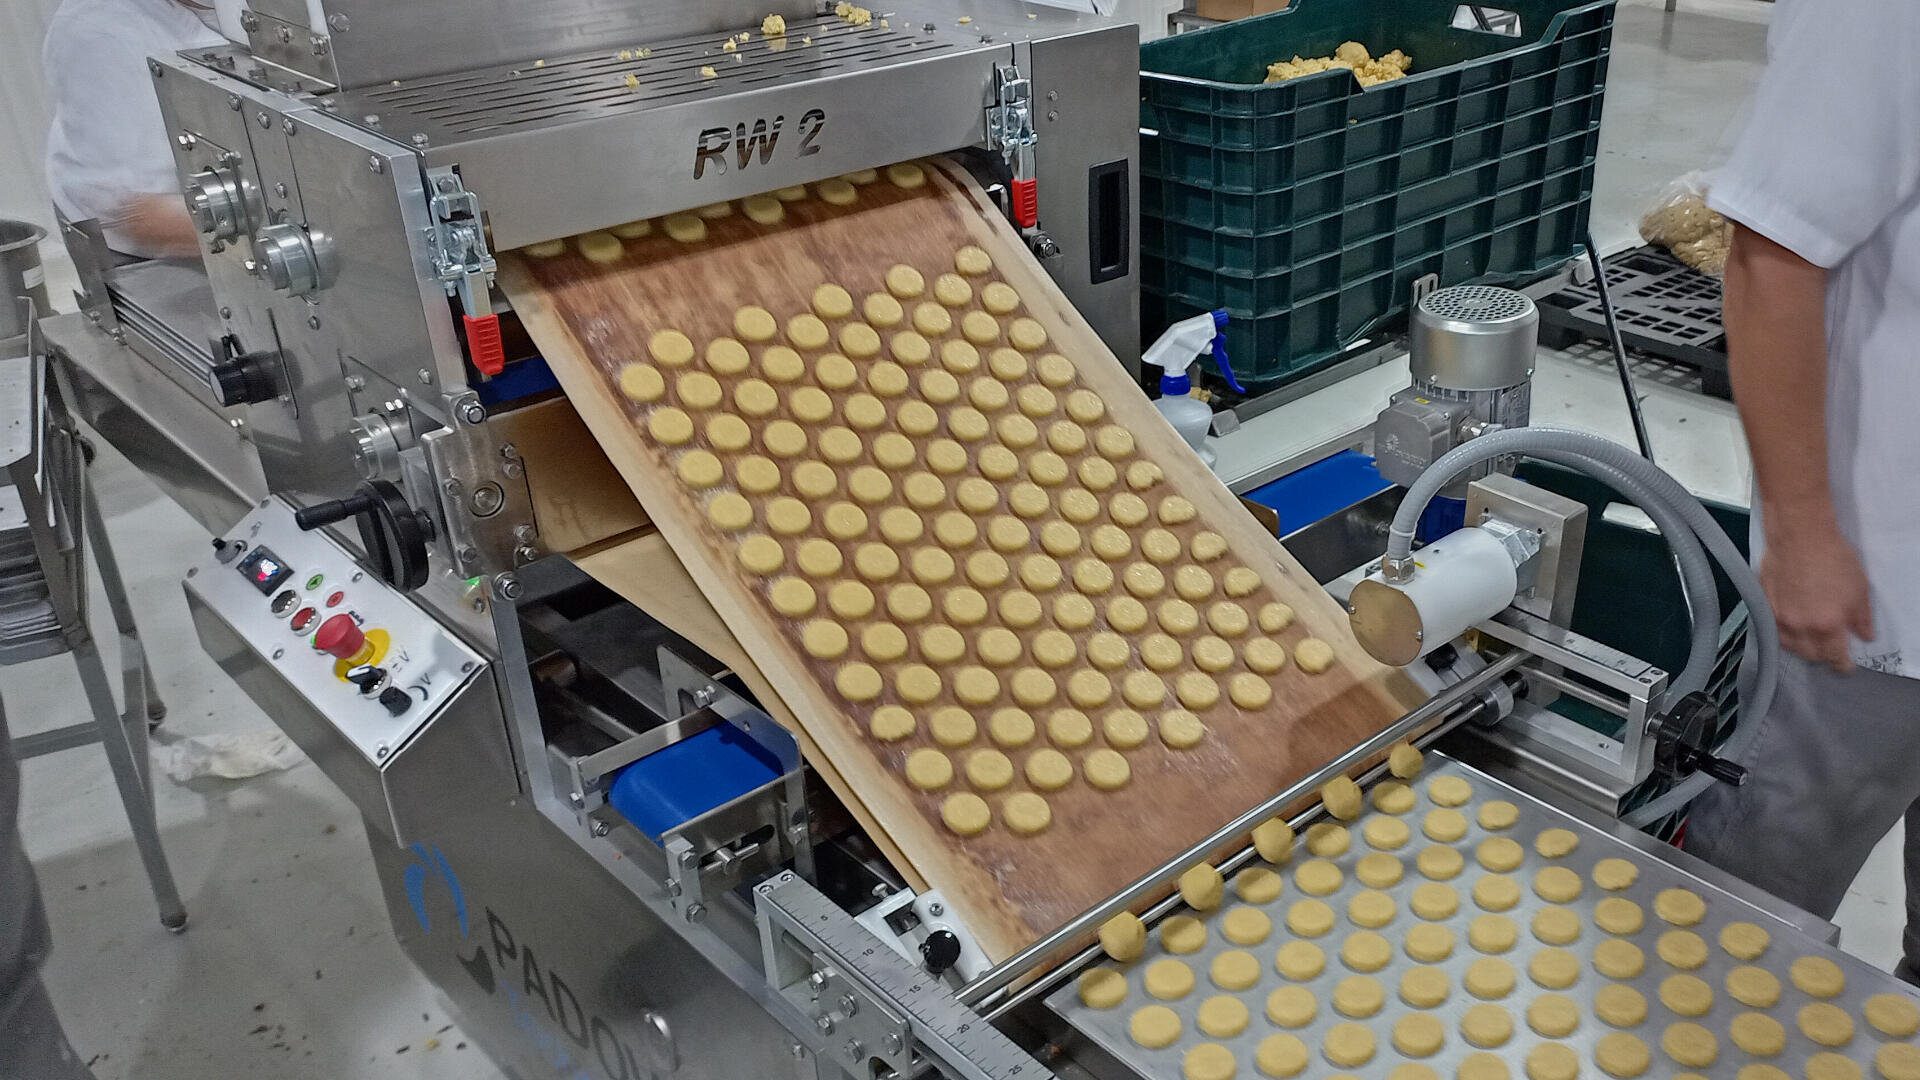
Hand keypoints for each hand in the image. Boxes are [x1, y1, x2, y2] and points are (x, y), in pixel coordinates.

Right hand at [1758, 522, 1874, 672]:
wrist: (1799, 536)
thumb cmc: (1832, 558)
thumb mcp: (1860, 589)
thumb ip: (1862, 618)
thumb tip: (1864, 635)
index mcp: (1828, 625)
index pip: (1835, 658)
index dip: (1842, 665)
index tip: (1846, 666)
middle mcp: (1801, 627)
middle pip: (1810, 656)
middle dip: (1823, 656)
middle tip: (1830, 649)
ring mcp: (1779, 617)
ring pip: (1789, 647)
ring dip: (1801, 647)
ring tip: (1809, 640)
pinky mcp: (1764, 606)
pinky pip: (1773, 630)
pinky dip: (1784, 635)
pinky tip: (1791, 628)